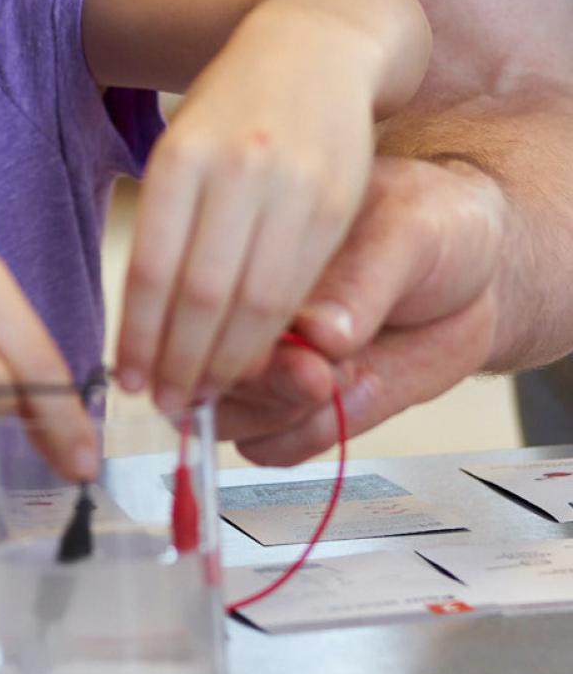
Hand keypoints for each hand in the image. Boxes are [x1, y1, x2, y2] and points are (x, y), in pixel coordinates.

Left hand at [116, 10, 385, 410]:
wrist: (315, 43)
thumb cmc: (233, 111)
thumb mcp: (180, 152)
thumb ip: (167, 231)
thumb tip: (143, 328)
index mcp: (179, 159)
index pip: (152, 271)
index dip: (141, 337)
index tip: (129, 381)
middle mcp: (235, 170)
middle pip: (202, 294)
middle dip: (180, 361)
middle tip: (165, 404)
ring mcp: (291, 184)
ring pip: (256, 299)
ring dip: (227, 360)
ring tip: (202, 395)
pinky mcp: (338, 199)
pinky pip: (301, 284)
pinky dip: (273, 333)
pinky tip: (253, 361)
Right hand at [214, 155, 504, 463]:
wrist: (475, 274)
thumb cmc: (431, 227)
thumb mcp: (407, 232)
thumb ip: (360, 280)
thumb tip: (316, 328)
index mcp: (245, 248)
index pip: (198, 301)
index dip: (229, 336)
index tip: (285, 348)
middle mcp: (240, 311)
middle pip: (199, 370)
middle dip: (261, 386)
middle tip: (317, 374)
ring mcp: (261, 362)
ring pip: (225, 419)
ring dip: (284, 415)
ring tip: (346, 379)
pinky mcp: (291, 405)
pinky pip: (269, 446)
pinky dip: (310, 434)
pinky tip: (359, 392)